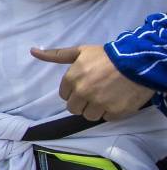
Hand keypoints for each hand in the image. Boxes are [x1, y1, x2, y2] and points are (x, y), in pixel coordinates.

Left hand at [31, 44, 154, 120]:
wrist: (137, 62)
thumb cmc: (106, 56)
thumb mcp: (80, 52)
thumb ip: (56, 54)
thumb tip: (33, 51)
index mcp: (72, 79)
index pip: (64, 95)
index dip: (73, 91)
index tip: (84, 84)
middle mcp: (83, 93)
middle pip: (73, 108)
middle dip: (81, 102)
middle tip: (94, 93)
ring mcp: (99, 104)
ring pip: (88, 116)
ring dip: (95, 109)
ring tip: (105, 97)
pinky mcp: (114, 112)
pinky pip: (106, 117)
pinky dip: (110, 111)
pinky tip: (115, 100)